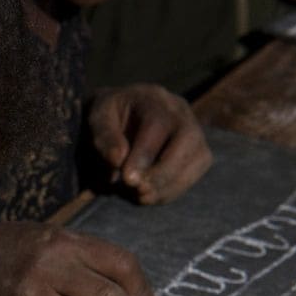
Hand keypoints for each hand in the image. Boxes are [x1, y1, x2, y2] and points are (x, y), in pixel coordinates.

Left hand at [89, 84, 212, 204]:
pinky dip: (174, 189)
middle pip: (188, 139)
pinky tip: (151, 197)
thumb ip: (105, 137)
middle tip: (139, 191)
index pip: (159, 124)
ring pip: (199, 157)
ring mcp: (193, 130)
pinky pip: (195, 171)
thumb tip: (118, 160)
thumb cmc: (107, 118)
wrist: (120, 116)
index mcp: (153, 99)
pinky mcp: (197, 150)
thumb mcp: (97, 119)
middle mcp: (180, 111)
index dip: (146, 154)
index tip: (128, 179)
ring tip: (143, 197)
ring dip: (171, 183)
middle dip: (164, 171)